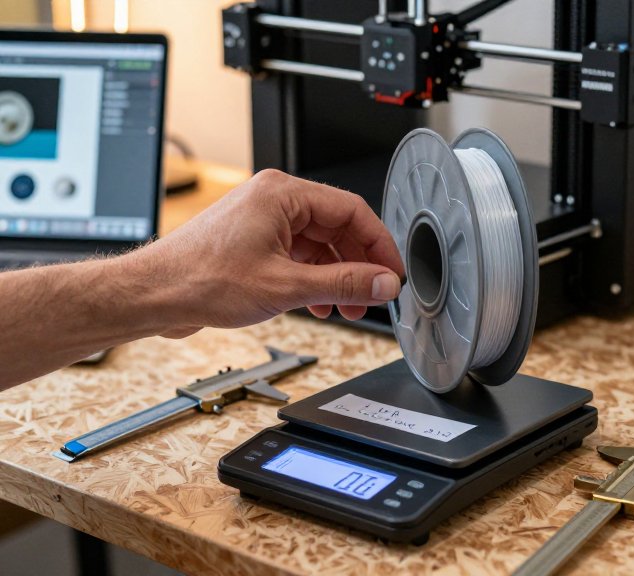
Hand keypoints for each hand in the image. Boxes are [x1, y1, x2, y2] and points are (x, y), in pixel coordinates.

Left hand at [132, 169, 404, 337]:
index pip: (352, 211)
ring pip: (319, 243)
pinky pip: (298, 254)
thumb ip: (343, 284)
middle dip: (358, 265)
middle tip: (372, 296)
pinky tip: (318, 303)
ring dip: (336, 276)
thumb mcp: (286, 286)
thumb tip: (382, 282)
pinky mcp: (253, 240)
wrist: (154, 295)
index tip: (392, 273)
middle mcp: (273, 199)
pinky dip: (314, 278)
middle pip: (338, 227)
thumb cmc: (200, 280)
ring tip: (345, 307)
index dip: (379, 245)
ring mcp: (262, 219)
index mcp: (282, 193)